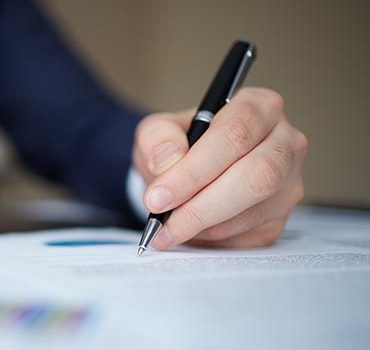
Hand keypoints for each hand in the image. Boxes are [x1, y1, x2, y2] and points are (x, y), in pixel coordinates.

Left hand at [132, 87, 307, 248]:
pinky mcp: (281, 216)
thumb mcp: (157, 131)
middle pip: (256, 176)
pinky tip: (193, 230)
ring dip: (204, 225)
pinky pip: (250, 235)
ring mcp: (289, 182)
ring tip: (170, 226)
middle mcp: (284, 142)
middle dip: (202, 206)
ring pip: (254, 210)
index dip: (194, 171)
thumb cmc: (180, 146)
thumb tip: (168, 159)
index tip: (160, 196)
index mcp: (258, 107)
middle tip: (163, 222)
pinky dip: (213, 238)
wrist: (188, 174)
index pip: (234, 136)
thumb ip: (157, 138)